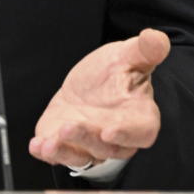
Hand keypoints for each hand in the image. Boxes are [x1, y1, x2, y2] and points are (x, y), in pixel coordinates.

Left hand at [29, 28, 168, 169]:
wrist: (89, 84)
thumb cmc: (115, 74)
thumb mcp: (128, 55)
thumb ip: (145, 50)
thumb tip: (157, 38)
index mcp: (139, 116)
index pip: (141, 132)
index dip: (127, 134)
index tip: (110, 131)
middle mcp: (116, 138)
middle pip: (106, 148)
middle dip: (86, 138)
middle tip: (69, 126)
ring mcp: (90, 145)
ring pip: (82, 156)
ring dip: (65, 151)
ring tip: (49, 142)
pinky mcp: (67, 146)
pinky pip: (59, 156)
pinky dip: (47, 153)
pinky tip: (36, 146)